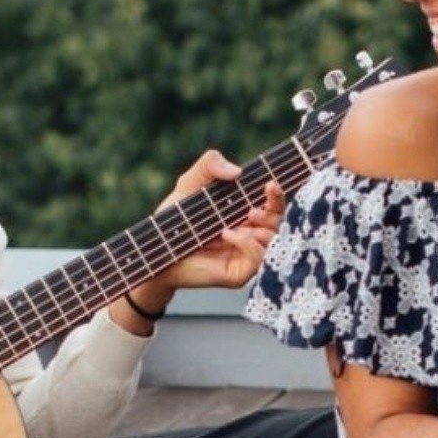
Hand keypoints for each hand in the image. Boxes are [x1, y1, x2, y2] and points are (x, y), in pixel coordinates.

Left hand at [128, 150, 284, 316]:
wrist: (157, 248)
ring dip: (260, 231)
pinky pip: (258, 259)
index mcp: (245, 212)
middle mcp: (250, 233)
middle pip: (280, 222)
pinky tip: (228, 235)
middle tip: (251, 210)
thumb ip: (210, 164)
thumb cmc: (175, 217)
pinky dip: (248, 245)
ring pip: (273, 241)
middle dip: (272, 212)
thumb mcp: (191, 183)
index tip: (270, 185)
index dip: (277, 195)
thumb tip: (238, 171)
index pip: (274, 204)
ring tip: (232, 225)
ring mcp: (246, 255)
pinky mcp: (239, 273)